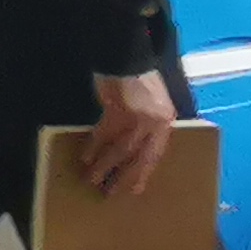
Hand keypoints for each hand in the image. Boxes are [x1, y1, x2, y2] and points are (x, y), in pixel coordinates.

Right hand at [80, 66, 180, 197]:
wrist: (126, 57)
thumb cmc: (139, 77)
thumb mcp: (153, 102)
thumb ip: (149, 123)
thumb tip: (137, 145)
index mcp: (166, 120)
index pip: (156, 153)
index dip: (144, 173)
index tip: (135, 189)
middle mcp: (155, 123)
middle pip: (139, 157)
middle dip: (124, 177)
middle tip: (110, 193)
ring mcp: (137, 119)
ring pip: (119, 151)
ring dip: (104, 166)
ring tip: (91, 179)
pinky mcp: (117, 113)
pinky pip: (103, 136)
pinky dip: (93, 147)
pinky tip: (85, 157)